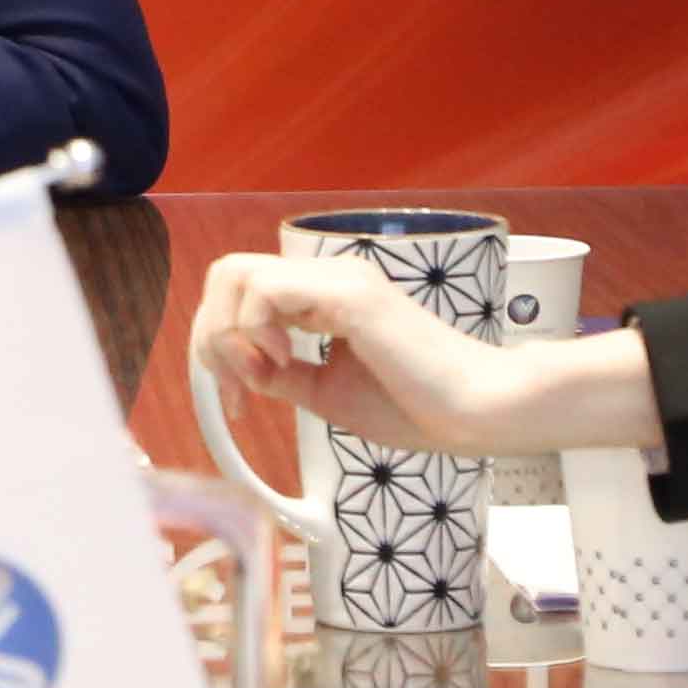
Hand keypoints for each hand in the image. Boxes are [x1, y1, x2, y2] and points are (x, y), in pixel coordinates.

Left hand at [186, 252, 662, 458]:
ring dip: (230, 333)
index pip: (240, 291)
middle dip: (213, 335)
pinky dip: (255, 331)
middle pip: (227, 274)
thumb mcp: (326, 392)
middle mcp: (327, 276)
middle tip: (239, 390)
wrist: (474, 412)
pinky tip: (286, 365)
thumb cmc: (417, 406)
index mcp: (323, 296)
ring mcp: (339, 279)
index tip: (238, 402)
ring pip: (237, 275)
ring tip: (264, 377)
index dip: (220, 344)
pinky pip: (266, 291)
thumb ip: (280, 375)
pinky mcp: (350, 295)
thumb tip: (240, 368)